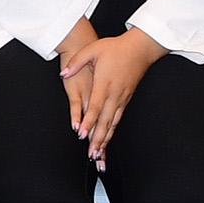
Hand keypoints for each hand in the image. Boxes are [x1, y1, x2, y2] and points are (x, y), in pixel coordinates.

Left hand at [59, 25, 163, 162]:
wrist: (140, 48)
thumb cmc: (117, 48)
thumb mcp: (93, 50)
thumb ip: (76, 62)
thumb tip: (63, 73)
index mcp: (104, 83)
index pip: (95, 107)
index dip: (88, 122)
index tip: (82, 134)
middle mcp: (115, 94)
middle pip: (105, 121)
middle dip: (97, 139)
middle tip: (91, 154)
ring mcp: (122, 98)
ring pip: (113, 123)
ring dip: (105, 140)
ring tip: (98, 155)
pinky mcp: (126, 99)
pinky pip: (118, 119)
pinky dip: (112, 132)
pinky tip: (107, 140)